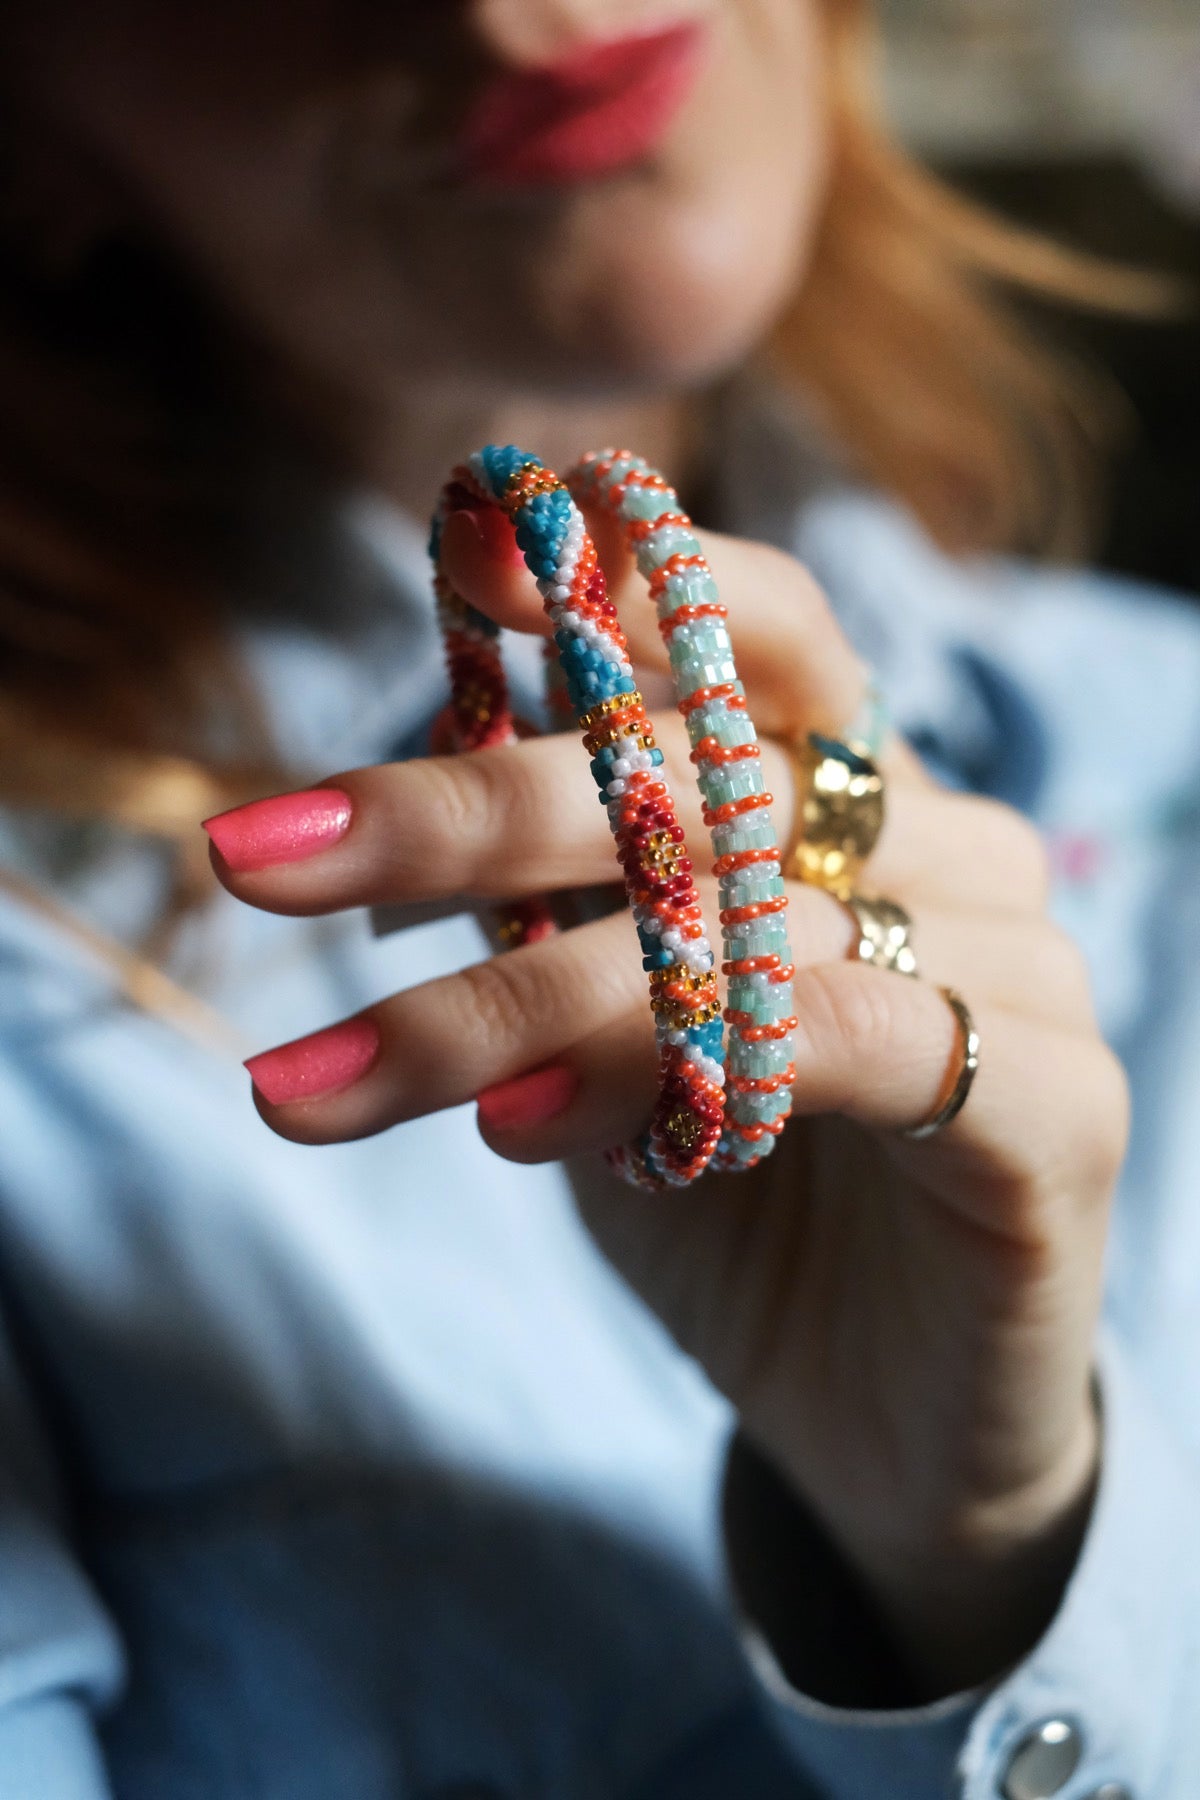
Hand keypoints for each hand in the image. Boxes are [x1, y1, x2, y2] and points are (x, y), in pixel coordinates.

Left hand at [208, 508, 1127, 1696]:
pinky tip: (526, 1127)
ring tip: (329, 1081)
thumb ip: (545, 927)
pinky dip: (677, 1066)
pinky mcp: (1061, 1104)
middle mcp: (945, 845)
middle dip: (461, 812)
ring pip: (746, 923)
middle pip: (704, 772)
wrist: (883, 1423)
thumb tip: (378, 842)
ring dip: (510, 998)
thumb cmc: (736, 1205)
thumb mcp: (604, 1045)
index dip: (622, 575)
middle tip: (260, 858)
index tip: (464, 556)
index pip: (752, 636)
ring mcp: (1020, 962)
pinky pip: (856, 1040)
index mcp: (846, 800)